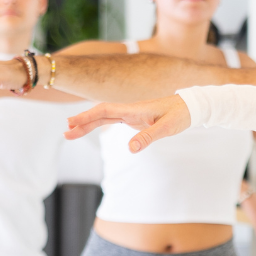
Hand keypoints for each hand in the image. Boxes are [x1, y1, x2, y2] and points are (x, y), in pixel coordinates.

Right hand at [65, 95, 190, 151]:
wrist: (190, 106)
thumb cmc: (180, 114)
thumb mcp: (167, 128)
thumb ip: (148, 137)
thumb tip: (131, 148)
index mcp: (134, 109)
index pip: (105, 111)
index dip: (87, 117)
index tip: (72, 123)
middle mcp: (129, 110)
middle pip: (100, 114)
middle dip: (82, 123)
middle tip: (65, 133)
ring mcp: (131, 114)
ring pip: (104, 117)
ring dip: (88, 124)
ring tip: (71, 132)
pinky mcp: (135, 118)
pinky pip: (113, 120)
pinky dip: (100, 123)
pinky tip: (92, 128)